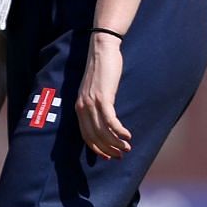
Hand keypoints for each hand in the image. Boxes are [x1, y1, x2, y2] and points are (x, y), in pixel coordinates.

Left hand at [75, 34, 131, 159]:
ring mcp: (91, 102)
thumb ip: (96, 104)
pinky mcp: (103, 97)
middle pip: (94, 136)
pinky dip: (119, 130)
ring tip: (127, 148)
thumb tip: (105, 118)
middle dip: (108, 149)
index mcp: (79, 107)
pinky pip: (110, 120)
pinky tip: (127, 135)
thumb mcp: (95, 90)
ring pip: (102, 131)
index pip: (86, 135)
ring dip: (116, 142)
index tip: (108, 156)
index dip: (97, 148)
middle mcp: (82, 107)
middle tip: (121, 155)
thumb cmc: (101, 70)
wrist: (102, 50)